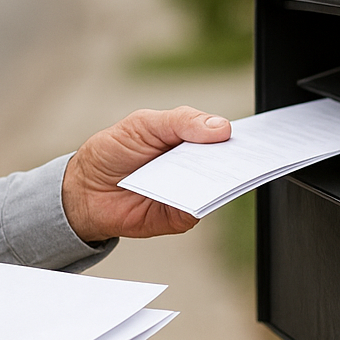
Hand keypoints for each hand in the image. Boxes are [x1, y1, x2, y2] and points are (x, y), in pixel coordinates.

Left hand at [61, 105, 230, 241]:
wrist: (85, 188)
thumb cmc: (114, 151)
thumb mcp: (144, 124)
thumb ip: (180, 121)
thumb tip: (221, 127)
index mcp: (188, 139)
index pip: (221, 135)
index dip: (235, 134)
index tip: (253, 133)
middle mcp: (193, 166)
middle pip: (225, 163)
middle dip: (234, 157)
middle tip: (242, 152)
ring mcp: (189, 192)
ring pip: (216, 188)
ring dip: (220, 179)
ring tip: (221, 169)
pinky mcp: (180, 217)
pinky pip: (198, 210)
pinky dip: (200, 201)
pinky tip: (198, 191)